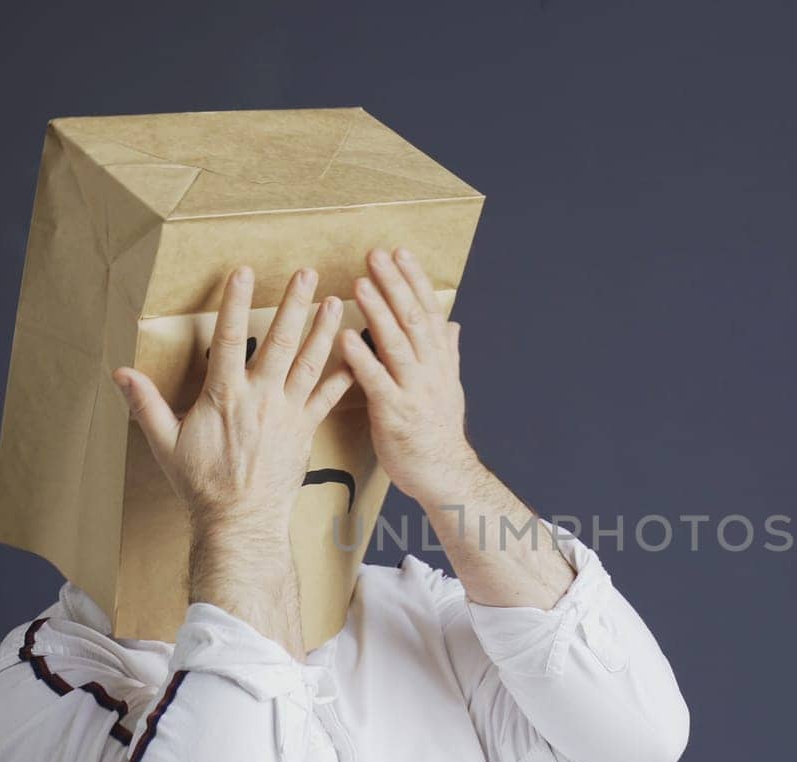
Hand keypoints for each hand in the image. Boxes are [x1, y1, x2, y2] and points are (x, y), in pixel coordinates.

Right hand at [115, 265, 351, 533]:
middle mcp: (260, 398)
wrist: (241, 521)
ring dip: (323, 330)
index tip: (243, 272)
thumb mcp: (165, 443)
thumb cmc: (201, 484)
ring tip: (336, 300)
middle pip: (279, 342)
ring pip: (309, 363)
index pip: (229, 338)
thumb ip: (146, 404)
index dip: (235, 303)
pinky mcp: (305, 430)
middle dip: (293, 304)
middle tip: (306, 272)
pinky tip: (356, 354)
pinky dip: (343, 375)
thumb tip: (120, 373)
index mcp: (225, 396)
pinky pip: (328, 398)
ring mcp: (287, 413)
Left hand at [340, 247, 480, 504]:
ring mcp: (413, 391)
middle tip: (375, 254)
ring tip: (360, 283)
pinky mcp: (394, 413)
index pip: (428, 311)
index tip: (399, 252)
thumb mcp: (449, 387)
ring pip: (396, 343)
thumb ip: (447, 353)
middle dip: (394, 284)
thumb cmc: (439, 431)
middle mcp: (429, 370)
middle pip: (412, 319)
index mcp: (439, 361)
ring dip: (378, 311)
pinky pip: (376, 381)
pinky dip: (361, 358)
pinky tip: (344, 337)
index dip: (414, 280)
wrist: (444, 474)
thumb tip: (452, 325)